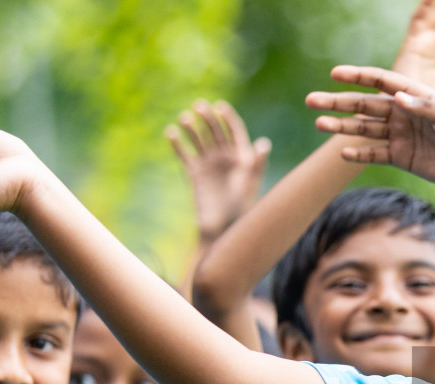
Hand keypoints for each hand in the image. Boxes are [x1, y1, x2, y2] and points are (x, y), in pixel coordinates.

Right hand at [167, 100, 270, 241]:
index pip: (235, 131)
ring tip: (185, 117)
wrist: (223, 227)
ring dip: (192, 128)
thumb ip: (257, 164)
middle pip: (215, 132)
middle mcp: (225, 158)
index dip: (228, 118)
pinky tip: (170, 132)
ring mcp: (209, 164)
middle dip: (207, 118)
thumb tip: (263, 143)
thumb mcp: (251, 183)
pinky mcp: (194, 173)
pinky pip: (184, 154)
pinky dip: (177, 144)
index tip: (220, 107)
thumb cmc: (241, 208)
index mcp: (241, 157)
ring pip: (199, 140)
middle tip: (199, 105)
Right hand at [308, 67, 434, 188]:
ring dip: (342, 126)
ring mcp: (400, 135)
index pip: (382, 81)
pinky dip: (359, 154)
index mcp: (416, 95)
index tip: (335, 74)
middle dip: (338, 102)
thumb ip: (426, 107)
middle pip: (365, 104)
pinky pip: (375, 154)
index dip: (358, 76)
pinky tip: (342, 153)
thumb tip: (397, 98)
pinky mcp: (400, 156)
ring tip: (319, 123)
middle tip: (311, 100)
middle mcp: (403, 112)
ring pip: (364, 128)